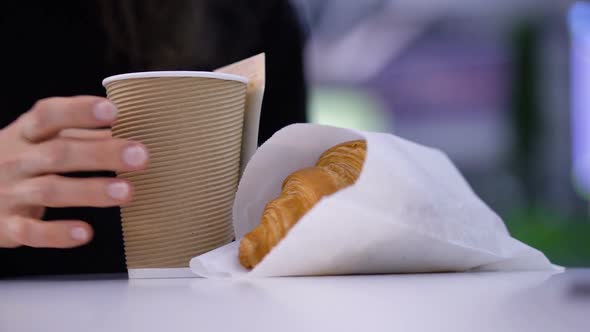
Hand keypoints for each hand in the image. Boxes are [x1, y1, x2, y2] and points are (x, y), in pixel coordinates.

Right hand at [0, 96, 148, 247]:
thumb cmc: (20, 162)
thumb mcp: (40, 141)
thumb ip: (81, 135)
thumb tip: (131, 127)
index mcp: (27, 133)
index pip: (49, 114)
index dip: (79, 111)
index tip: (112, 110)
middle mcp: (17, 159)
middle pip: (59, 153)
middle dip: (101, 154)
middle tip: (141, 156)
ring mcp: (10, 193)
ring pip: (51, 190)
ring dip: (90, 191)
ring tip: (127, 192)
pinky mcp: (8, 226)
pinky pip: (32, 231)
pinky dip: (57, 234)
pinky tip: (85, 232)